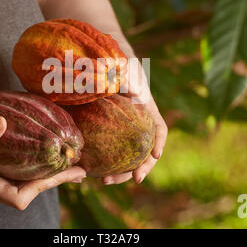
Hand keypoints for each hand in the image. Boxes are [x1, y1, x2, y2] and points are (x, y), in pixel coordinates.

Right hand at [0, 116, 85, 209]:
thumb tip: (3, 122)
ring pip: (29, 182)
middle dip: (56, 180)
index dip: (43, 187)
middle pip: (32, 189)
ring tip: (71, 164)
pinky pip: (23, 172)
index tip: (63, 174)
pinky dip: (37, 165)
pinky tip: (47, 156)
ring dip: (50, 174)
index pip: (21, 197)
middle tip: (80, 169)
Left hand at [102, 62, 167, 184]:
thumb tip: (124, 81)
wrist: (104, 66)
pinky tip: (87, 170)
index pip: (159, 129)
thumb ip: (126, 74)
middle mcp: (137, 125)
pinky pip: (106, 153)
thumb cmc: (117, 66)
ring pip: (124, 157)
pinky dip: (100, 164)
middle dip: (140, 168)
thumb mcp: (124, 68)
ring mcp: (122, 132)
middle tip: (134, 179)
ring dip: (118, 172)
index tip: (156, 155)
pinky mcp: (106, 135)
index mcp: (145, 111)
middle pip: (143, 152)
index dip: (159, 142)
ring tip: (103, 181)